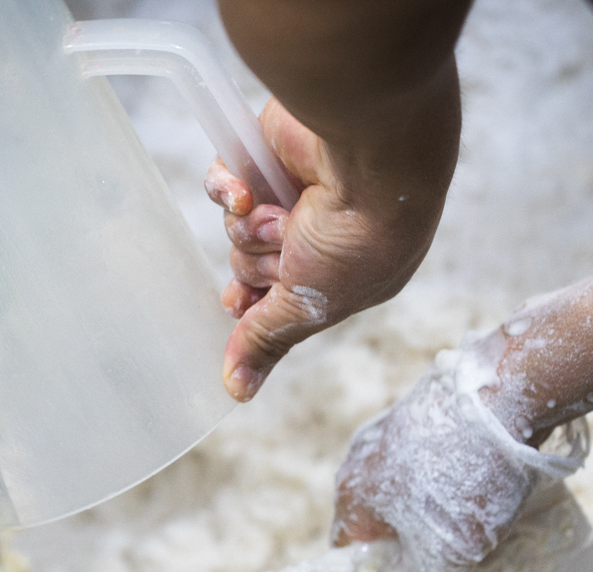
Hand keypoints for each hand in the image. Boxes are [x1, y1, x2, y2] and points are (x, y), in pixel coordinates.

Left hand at [206, 99, 448, 401]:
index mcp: (340, 277)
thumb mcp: (310, 305)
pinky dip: (228, 190)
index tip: (238, 304)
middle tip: (291, 251)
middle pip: (250, 270)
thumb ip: (268, 341)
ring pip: (235, 230)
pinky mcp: (268, 158)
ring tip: (287, 215)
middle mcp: (317, 238)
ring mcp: (292, 196)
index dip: (253, 306)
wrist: (370, 158)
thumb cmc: (357, 239)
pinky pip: (222, 185)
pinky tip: (246, 191)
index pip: (277, 304)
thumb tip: (237, 392)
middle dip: (261, 265)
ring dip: (253, 229)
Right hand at [333, 345, 588, 571]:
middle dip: (408, 542)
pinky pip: (430, 457)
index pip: (347, 547)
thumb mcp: (450, 554)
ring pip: (406, 485)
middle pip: (379, 516)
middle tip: (447, 563)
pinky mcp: (426, 409)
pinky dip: (450, 476)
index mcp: (351, 492)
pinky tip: (485, 486)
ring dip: (432, 508)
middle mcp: (361, 456)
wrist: (504, 392)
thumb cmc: (464, 479)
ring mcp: (393, 427)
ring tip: (475, 525)